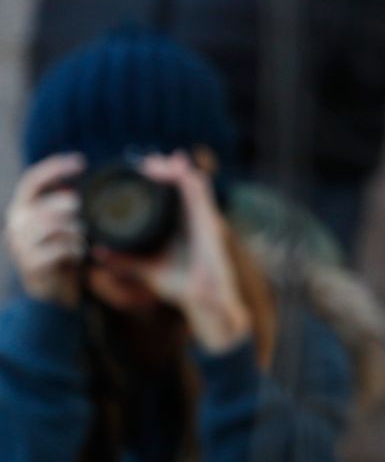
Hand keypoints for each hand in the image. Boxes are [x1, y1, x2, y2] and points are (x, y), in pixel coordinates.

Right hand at [4, 154, 84, 306]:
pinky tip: (79, 253)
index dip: (55, 168)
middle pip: (45, 205)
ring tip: (82, 236)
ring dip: (74, 230)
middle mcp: (16, 226)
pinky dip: (73, 249)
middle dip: (69, 206)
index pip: (32, 181)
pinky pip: (57, 250)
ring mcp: (20, 247)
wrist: (55, 288)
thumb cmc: (63, 248)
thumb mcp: (64, 222)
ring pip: (50, 227)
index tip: (81, 162)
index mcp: (23, 209)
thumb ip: (66, 202)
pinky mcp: (31, 266)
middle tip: (83, 214)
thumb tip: (83, 178)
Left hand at [94, 154, 250, 352]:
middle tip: (145, 162)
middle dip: (163, 170)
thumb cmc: (180, 285)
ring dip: (174, 170)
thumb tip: (97, 251)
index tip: (139, 170)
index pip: (169, 195)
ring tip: (156, 163)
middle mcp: (191, 218)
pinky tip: (177, 171)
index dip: (156, 180)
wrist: (203, 299)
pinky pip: (201, 194)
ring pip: (190, 182)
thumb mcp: (146, 269)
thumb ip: (124, 260)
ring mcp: (203, 217)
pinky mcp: (210, 220)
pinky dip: (189, 179)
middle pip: (179, 184)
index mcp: (178, 226)